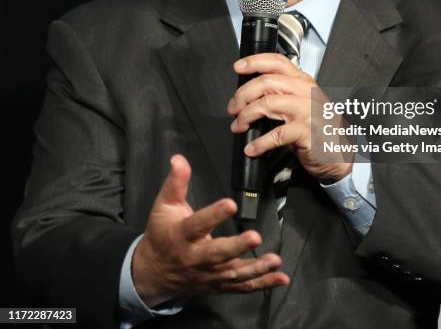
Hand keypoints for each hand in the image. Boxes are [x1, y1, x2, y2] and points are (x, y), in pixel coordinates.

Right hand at [132, 155, 288, 307]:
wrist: (154, 272)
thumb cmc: (162, 233)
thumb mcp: (163, 205)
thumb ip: (176, 182)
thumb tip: (179, 159)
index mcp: (182, 236)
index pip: (198, 224)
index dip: (213, 214)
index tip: (231, 204)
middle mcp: (196, 258)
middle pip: (217, 254)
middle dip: (237, 247)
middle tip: (255, 237)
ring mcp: (209, 274)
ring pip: (233, 273)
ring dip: (256, 268)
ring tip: (274, 260)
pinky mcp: (219, 284)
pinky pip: (241, 286)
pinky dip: (262, 283)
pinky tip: (280, 278)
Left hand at [228, 54, 352, 181]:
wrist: (341, 153)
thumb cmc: (320, 128)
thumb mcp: (304, 103)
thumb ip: (283, 93)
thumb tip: (249, 94)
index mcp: (304, 82)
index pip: (278, 62)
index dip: (255, 61)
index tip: (238, 66)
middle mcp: (306, 92)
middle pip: (267, 82)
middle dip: (243, 94)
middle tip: (233, 108)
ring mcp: (308, 111)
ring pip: (267, 104)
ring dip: (246, 116)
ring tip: (238, 126)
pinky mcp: (307, 132)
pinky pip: (276, 134)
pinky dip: (259, 143)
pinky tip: (252, 148)